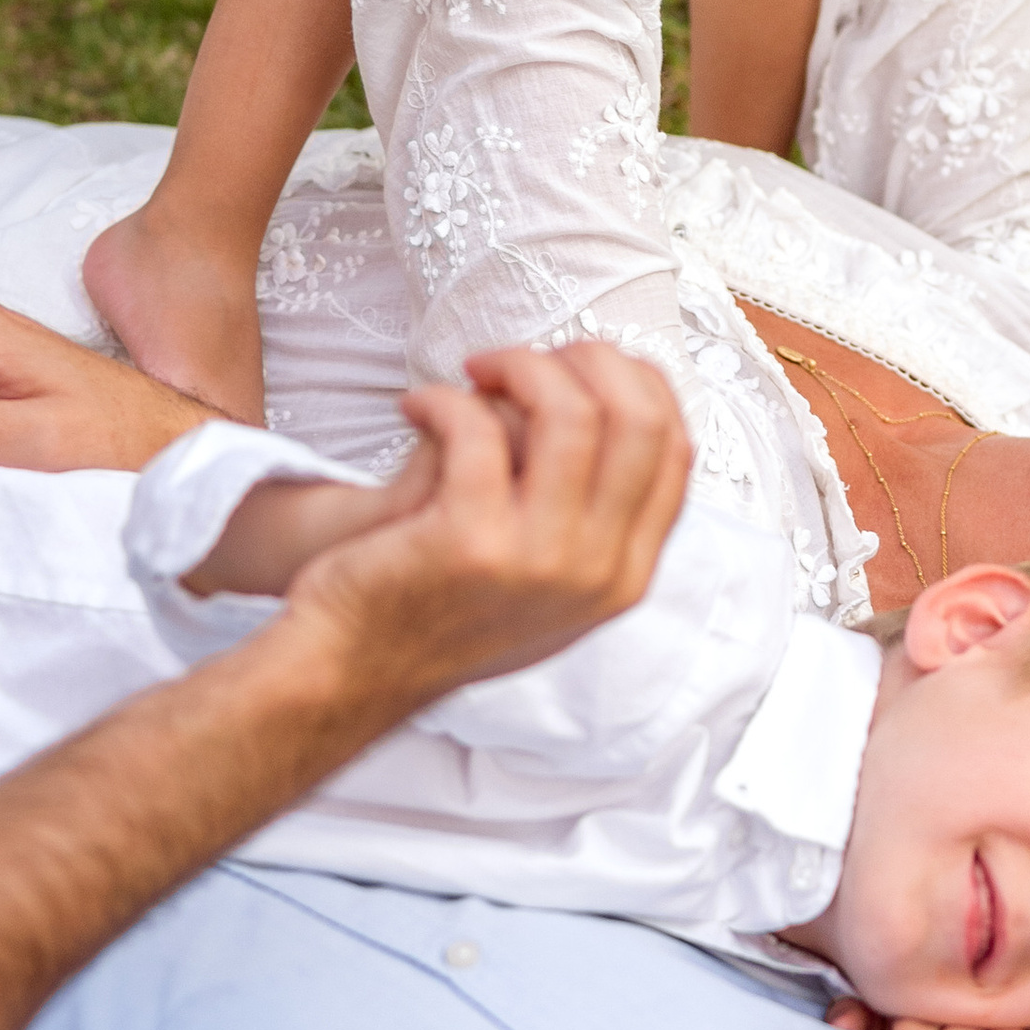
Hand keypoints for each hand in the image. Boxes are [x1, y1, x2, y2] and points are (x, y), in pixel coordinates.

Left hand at [280, 343, 689, 714]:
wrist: (354, 669)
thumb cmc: (442, 611)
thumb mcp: (548, 587)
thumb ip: (592, 521)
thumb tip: (614, 408)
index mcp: (624, 576)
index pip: (675, 449)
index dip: (636, 384)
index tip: (581, 365)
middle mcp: (595, 572)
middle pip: (638, 421)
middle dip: (585, 361)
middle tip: (525, 360)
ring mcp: (538, 560)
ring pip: (571, 413)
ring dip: (519, 366)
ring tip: (472, 374)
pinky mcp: (470, 540)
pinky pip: (477, 426)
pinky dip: (442, 399)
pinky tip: (416, 408)